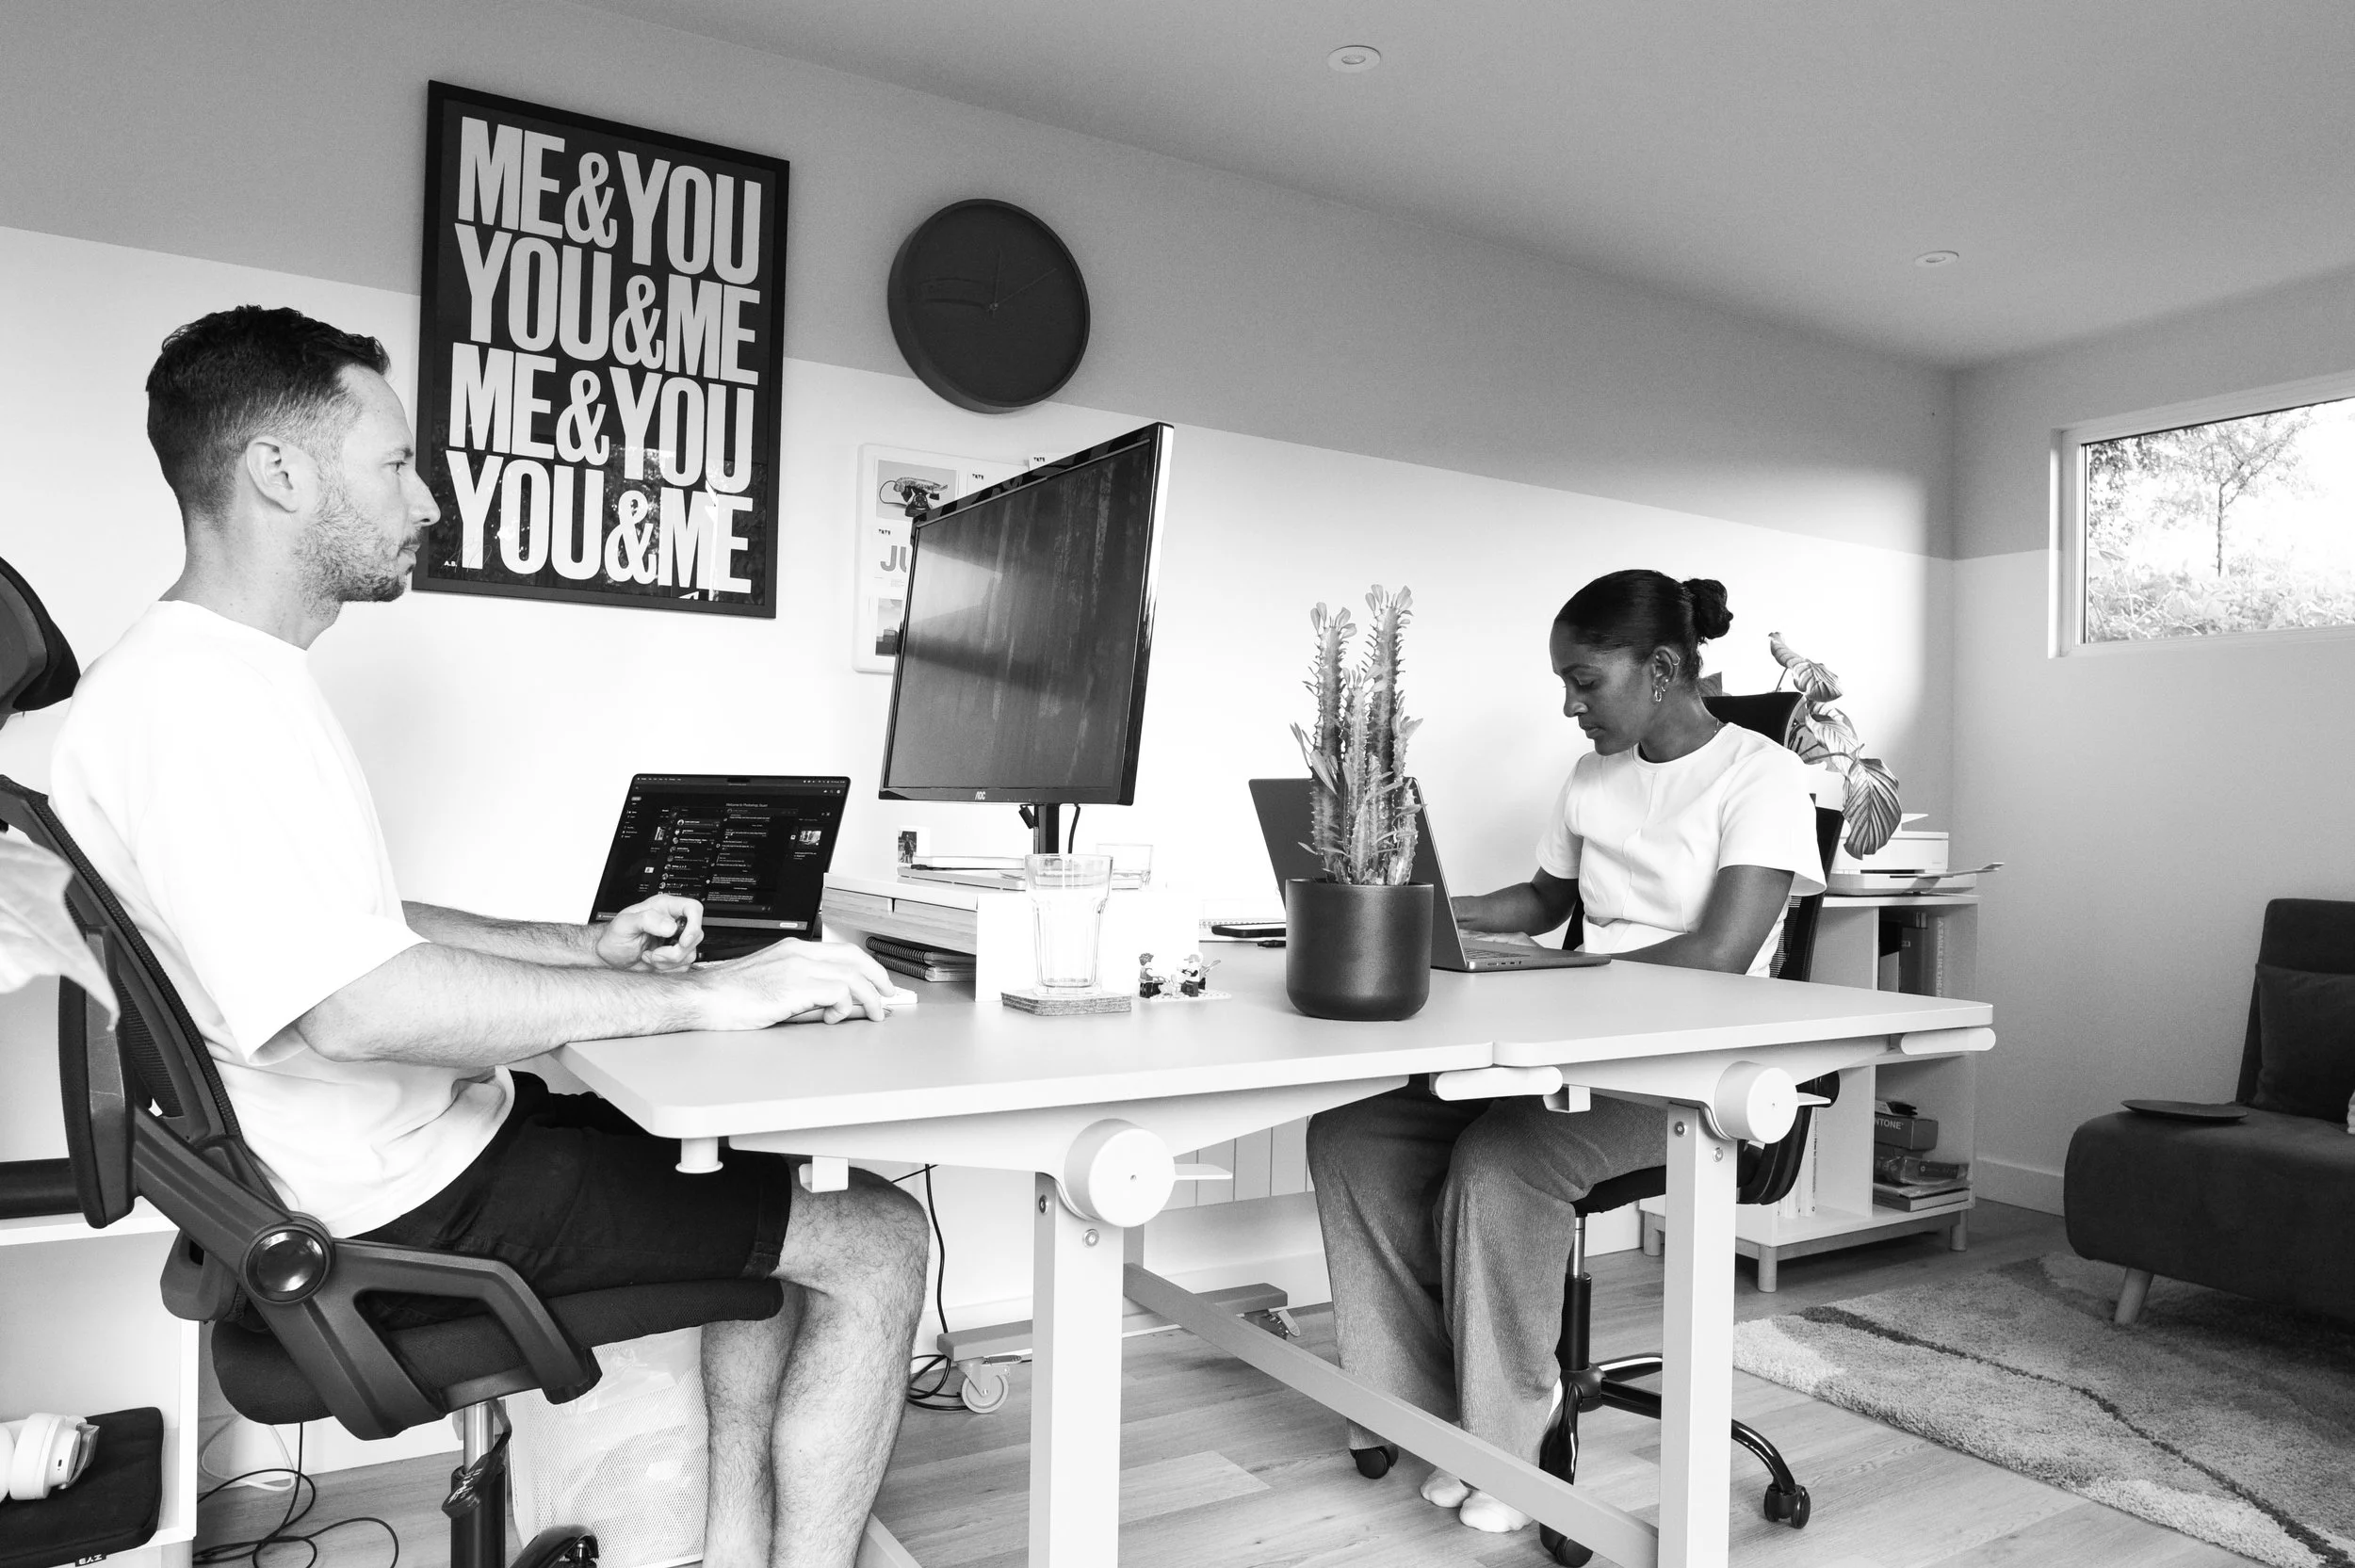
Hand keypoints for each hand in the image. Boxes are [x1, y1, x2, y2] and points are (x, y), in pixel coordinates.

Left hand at [596, 896, 704, 971]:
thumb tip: (670, 926)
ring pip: (691, 952)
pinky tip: (653, 961)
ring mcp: (675, 941)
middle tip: (657, 952)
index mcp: (664, 908)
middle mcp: (673, 923)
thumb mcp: (625, 924)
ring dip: (669, 961)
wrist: (611, 958)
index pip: (693, 908)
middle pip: (696, 934)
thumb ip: (647, 920)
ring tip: (651, 956)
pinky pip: (683, 966)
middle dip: (676, 950)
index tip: (683, 939)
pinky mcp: (674, 957)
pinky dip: (668, 968)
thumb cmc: (615, 937)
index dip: (694, 924)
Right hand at [695, 937, 896, 1028]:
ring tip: (875, 1012)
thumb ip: (799, 987)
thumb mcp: (771, 984)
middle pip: (855, 957)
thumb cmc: (729, 997)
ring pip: (853, 975)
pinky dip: (844, 1007)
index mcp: (792, 950)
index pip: (841, 951)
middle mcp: (798, 953)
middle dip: (878, 976)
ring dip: (870, 996)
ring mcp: (798, 968)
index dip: (865, 966)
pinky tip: (834, 1018)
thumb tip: (826, 1002)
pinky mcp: (796, 987)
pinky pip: (839, 993)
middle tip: (889, 994)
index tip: (876, 981)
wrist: (704, 999)